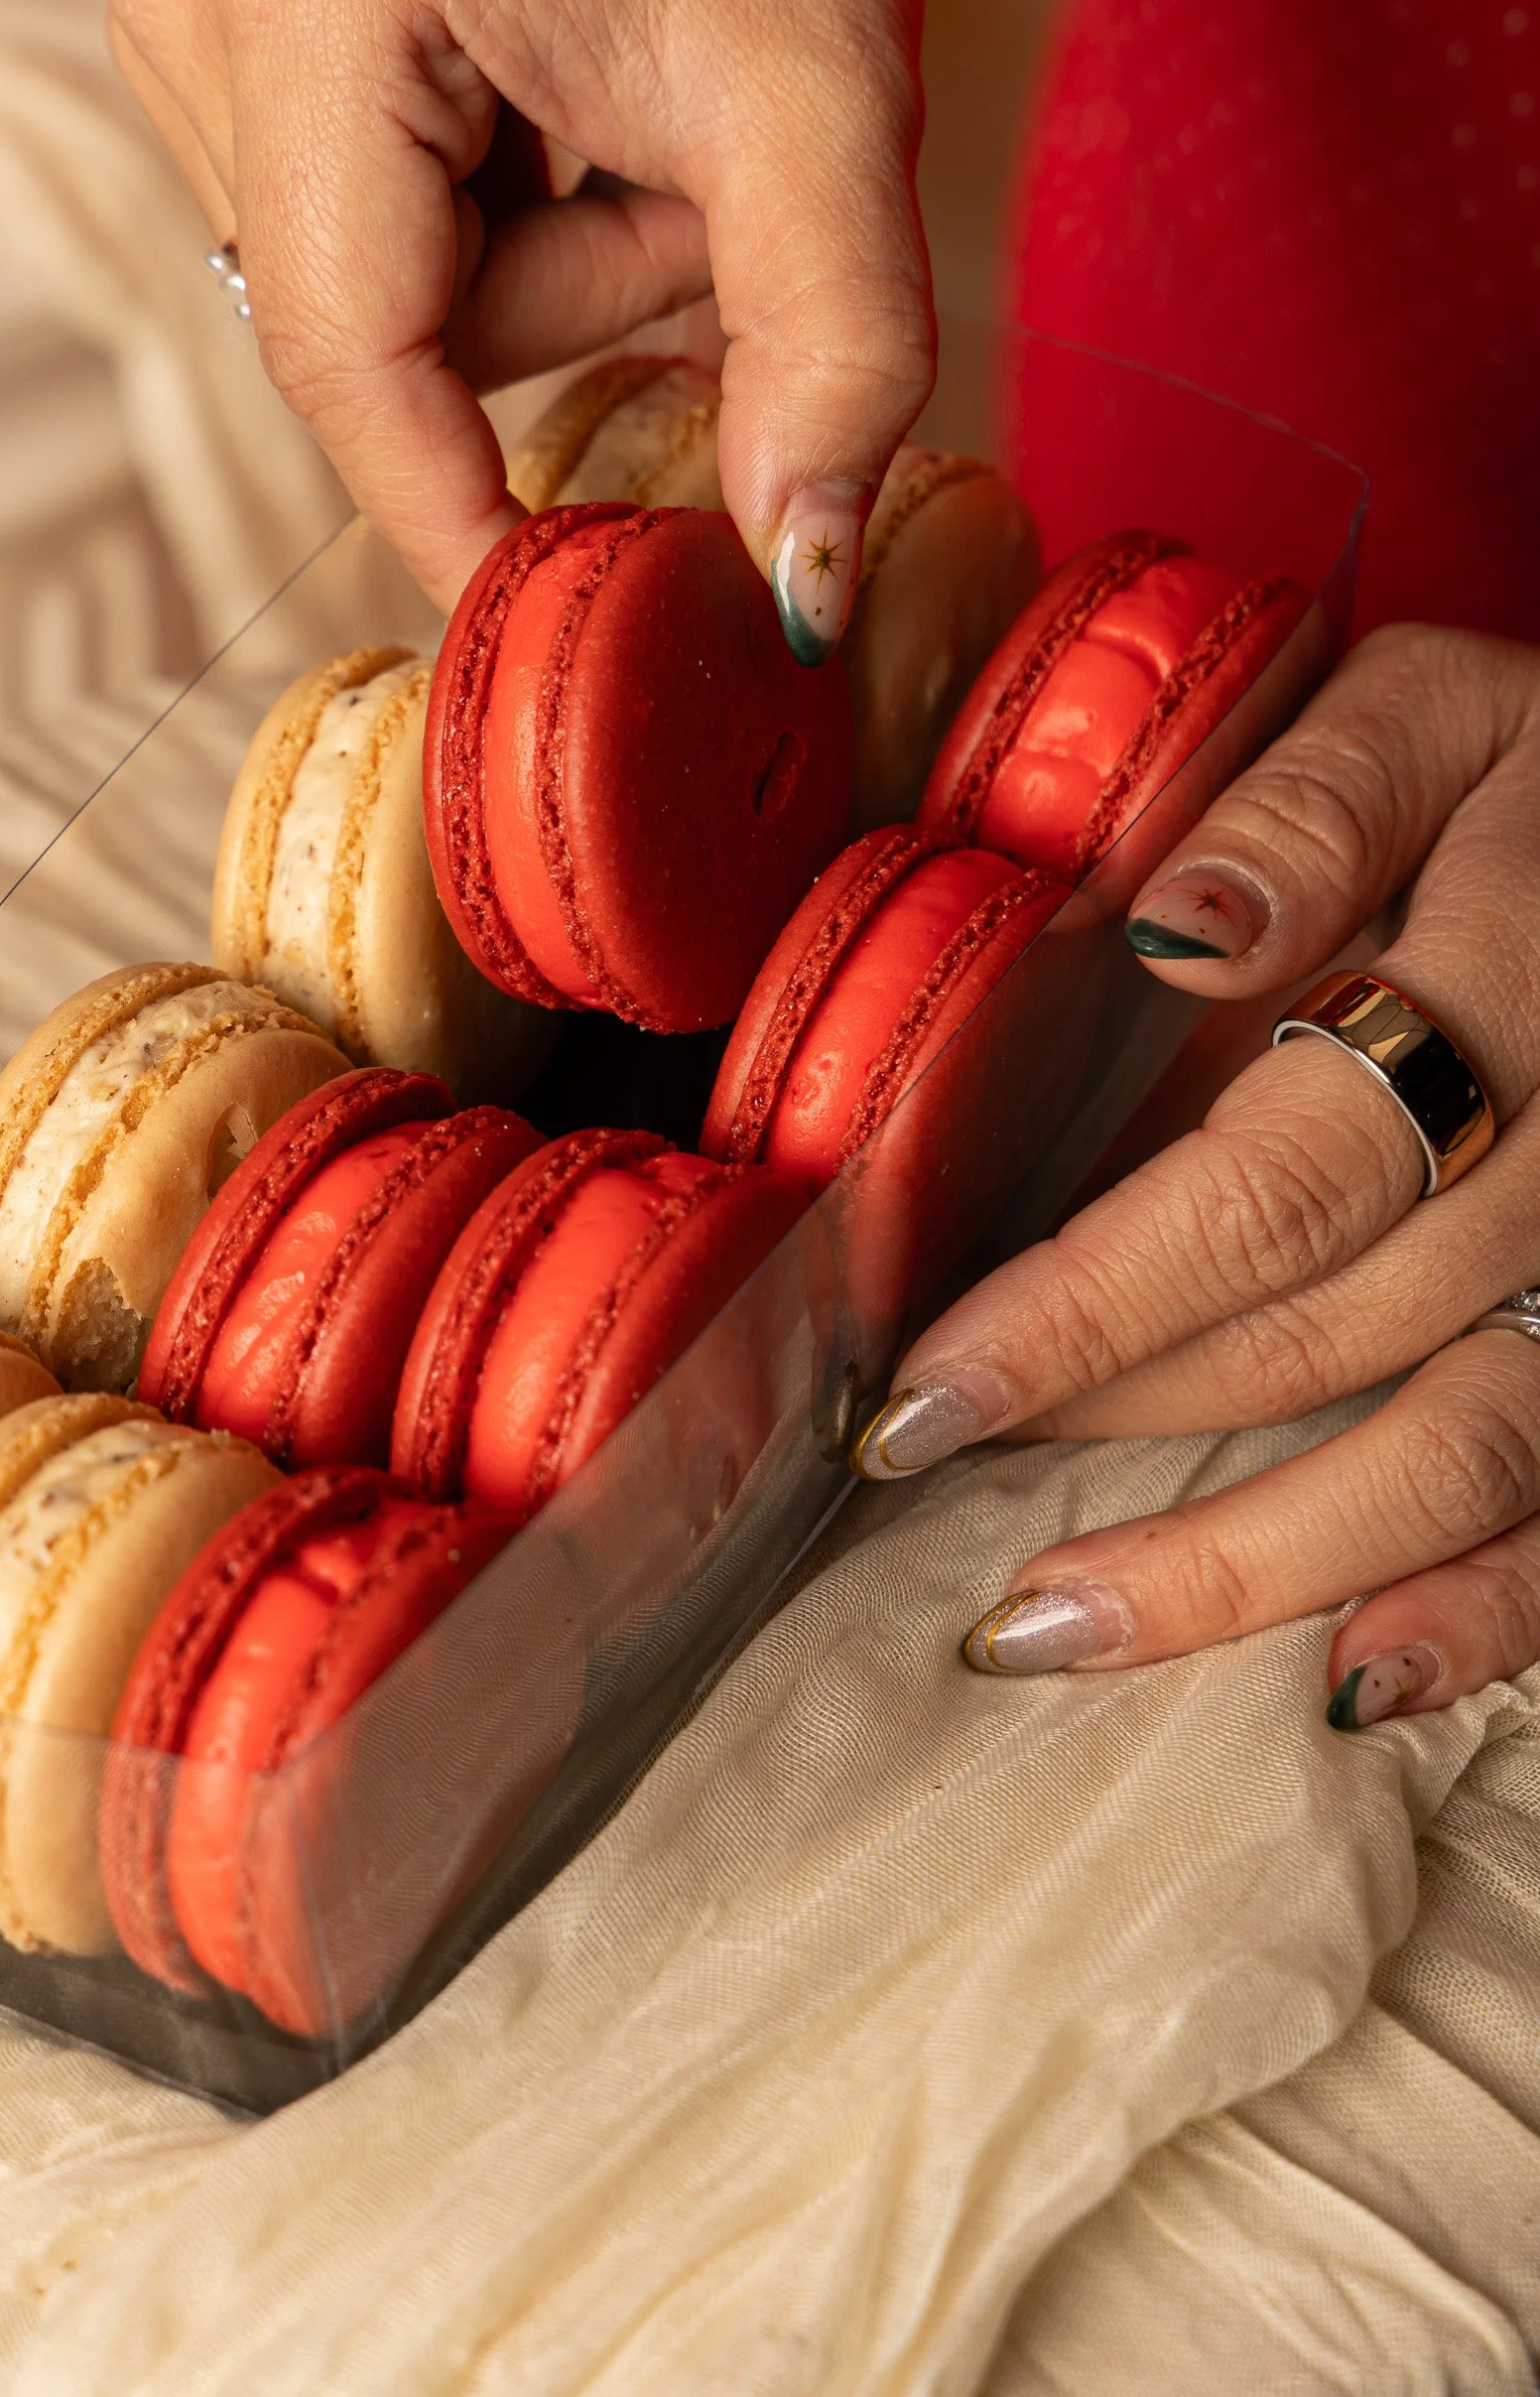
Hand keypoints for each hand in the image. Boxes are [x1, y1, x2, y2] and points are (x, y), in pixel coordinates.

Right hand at [104, 0, 930, 622]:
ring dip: (519, 268)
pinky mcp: (198, 23)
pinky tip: (530, 101)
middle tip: (667, 165)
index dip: (454, 512)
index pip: (354, 358)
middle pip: (371, 343)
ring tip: (601, 110)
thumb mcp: (832, 99)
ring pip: (363, 307)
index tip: (551, 621)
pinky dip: (470, 222)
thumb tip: (790, 588)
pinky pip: (345, 242)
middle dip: (554, 310)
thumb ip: (834, 353)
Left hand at [858, 624, 1539, 1727]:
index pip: (1280, 1184)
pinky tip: (1352, 1684)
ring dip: (1247, 1565)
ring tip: (1043, 1627)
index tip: (920, 1382)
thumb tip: (1178, 934)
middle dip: (1108, 1412)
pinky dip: (1485, 1614)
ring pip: (1455, 1456)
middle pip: (1332, 1331)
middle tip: (914, 1462)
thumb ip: (1312, 808)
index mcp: (1507, 987)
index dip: (1094, 1301)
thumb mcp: (1437, 713)